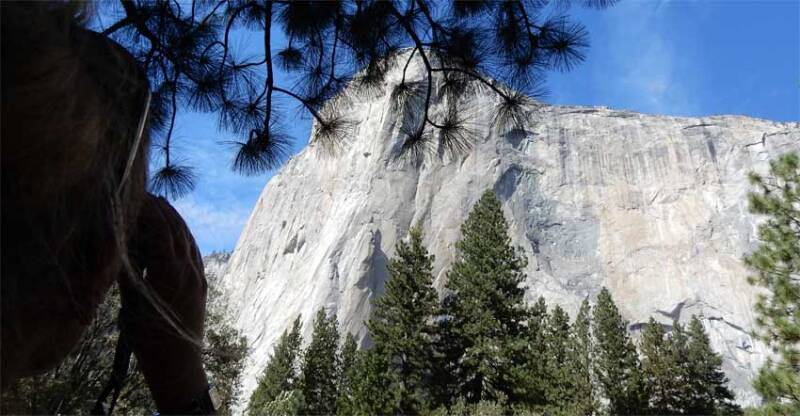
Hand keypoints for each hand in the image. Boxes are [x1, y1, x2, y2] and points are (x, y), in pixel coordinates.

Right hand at [118, 194, 210, 413]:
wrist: (178, 362)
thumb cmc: (148, 337)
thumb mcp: (131, 302)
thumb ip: (128, 270)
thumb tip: (120, 242)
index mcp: (171, 272)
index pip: (160, 230)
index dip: (148, 211)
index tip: (135, 197)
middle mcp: (189, 269)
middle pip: (176, 229)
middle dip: (161, 209)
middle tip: (145, 194)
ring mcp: (199, 275)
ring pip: (188, 238)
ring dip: (174, 219)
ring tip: (159, 205)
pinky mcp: (202, 282)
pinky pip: (193, 251)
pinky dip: (182, 235)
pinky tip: (174, 231)